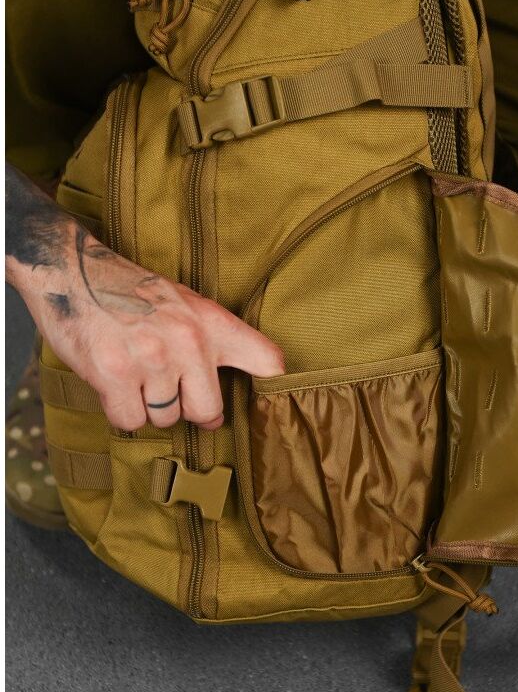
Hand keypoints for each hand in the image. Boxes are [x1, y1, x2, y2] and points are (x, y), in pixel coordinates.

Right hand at [5, 167, 283, 431]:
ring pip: (165, 419)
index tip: (267, 401)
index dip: (273, 384)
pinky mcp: (114, 375)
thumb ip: (217, 338)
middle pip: (208, 411)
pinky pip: (130, 420)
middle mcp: (187, 340)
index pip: (267, 360)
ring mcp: (151, 359)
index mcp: (210, 321)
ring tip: (134, 374)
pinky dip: (121, 411)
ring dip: (149, 407)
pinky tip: (115, 385)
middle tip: (169, 390)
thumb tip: (255, 377)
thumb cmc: (132, 292)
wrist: (71, 271)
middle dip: (187, 409)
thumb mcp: (186, 303)